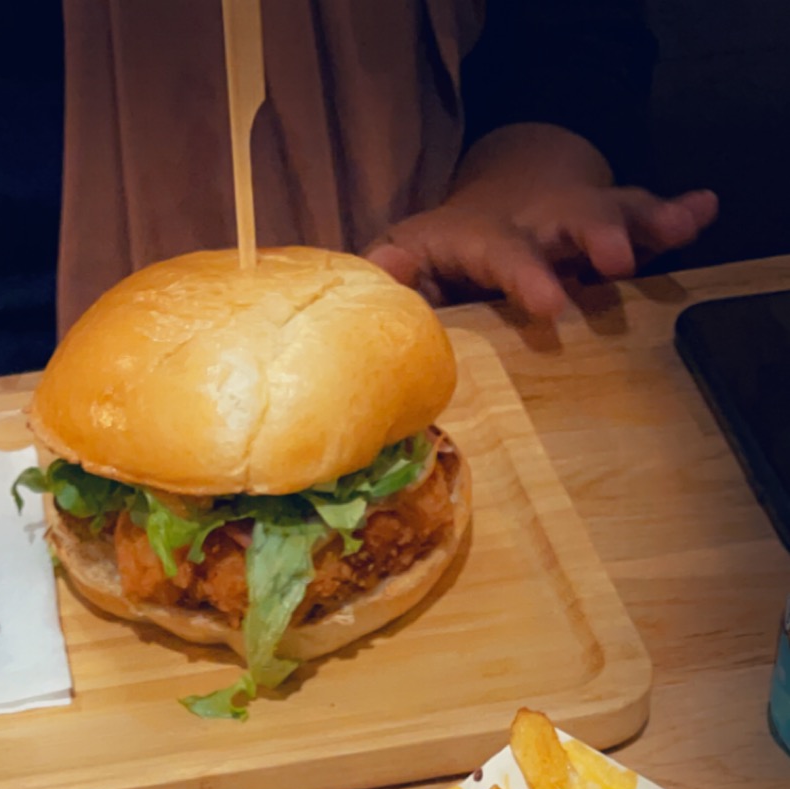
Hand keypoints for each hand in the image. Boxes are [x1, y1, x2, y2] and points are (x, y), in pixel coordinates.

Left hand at [368, 125, 717, 319]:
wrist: (498, 196)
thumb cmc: (449, 250)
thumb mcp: (413, 252)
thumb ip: (394, 269)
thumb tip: (376, 279)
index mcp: (486, 237)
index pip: (504, 253)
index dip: (527, 276)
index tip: (550, 303)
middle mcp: (536, 222)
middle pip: (568, 221)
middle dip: (594, 235)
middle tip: (614, 257)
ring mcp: (577, 222)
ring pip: (614, 212)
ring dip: (643, 222)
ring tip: (677, 227)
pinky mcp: (610, 225)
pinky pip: (645, 216)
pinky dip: (675, 215)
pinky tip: (702, 211)